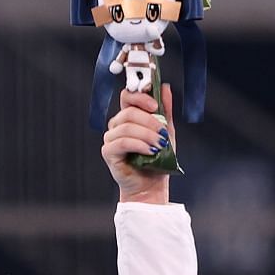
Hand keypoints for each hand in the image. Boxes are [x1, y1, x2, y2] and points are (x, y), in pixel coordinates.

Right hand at [101, 86, 171, 205]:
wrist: (151, 186)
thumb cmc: (156, 160)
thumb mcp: (166, 132)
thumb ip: (164, 111)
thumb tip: (165, 88)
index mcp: (129, 117)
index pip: (128, 96)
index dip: (140, 96)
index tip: (154, 104)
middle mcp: (117, 125)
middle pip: (128, 112)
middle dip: (149, 121)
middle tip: (161, 133)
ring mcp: (111, 138)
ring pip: (127, 127)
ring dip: (147, 135)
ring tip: (158, 145)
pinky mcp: (108, 152)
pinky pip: (123, 142)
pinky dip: (139, 145)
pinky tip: (149, 151)